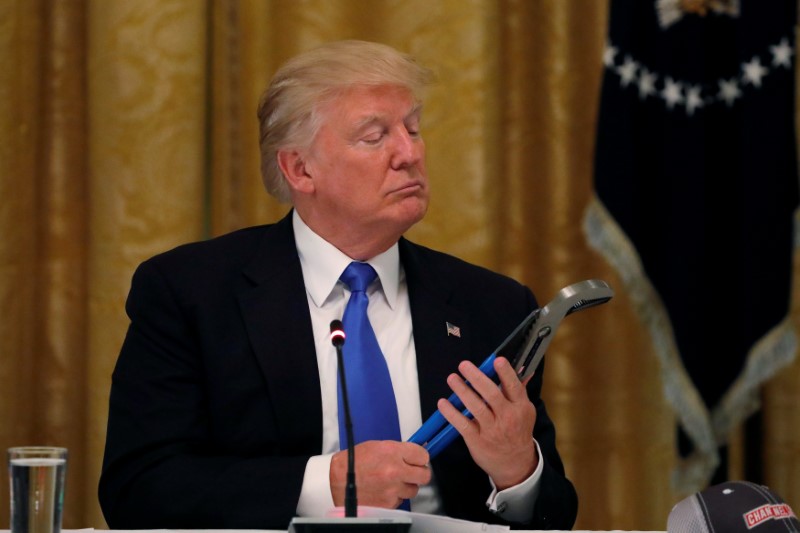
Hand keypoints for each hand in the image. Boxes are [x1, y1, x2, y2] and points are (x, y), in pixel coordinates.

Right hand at [330, 440, 430, 508]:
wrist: (336, 481)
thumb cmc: (353, 462)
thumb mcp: (377, 446)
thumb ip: (398, 450)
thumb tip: (416, 454)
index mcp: (392, 452)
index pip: (423, 456)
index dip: (421, 458)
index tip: (417, 459)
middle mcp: (395, 471)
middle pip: (424, 475)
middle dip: (419, 473)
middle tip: (412, 472)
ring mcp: (392, 489)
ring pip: (413, 490)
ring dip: (406, 486)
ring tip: (392, 482)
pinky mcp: (388, 504)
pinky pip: (401, 500)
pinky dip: (395, 496)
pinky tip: (383, 490)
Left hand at [437, 356, 537, 489]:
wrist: (516, 464)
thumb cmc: (517, 432)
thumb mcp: (524, 411)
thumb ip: (517, 390)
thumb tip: (518, 366)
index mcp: (520, 408)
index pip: (513, 387)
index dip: (506, 373)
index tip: (496, 360)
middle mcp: (507, 418)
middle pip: (491, 394)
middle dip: (476, 378)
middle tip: (463, 366)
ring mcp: (492, 430)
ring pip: (476, 407)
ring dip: (462, 391)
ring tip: (452, 379)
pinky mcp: (477, 440)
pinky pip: (463, 424)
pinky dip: (451, 413)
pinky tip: (443, 403)